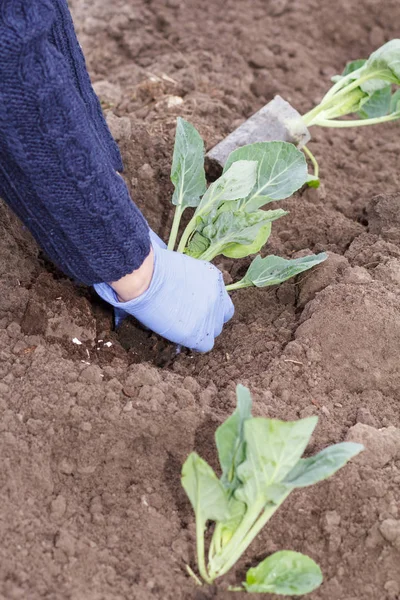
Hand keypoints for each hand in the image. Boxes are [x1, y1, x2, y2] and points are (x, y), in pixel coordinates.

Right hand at [94, 242, 233, 351]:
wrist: (146, 278)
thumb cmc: (155, 268)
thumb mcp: (182, 269)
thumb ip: (191, 282)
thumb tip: (184, 291)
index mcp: (214, 278)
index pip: (220, 297)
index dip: (210, 304)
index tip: (196, 306)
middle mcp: (217, 297)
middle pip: (221, 316)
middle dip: (208, 318)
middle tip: (189, 318)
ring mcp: (210, 315)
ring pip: (214, 331)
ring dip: (201, 331)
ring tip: (182, 328)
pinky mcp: (198, 332)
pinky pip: (204, 345)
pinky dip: (194, 343)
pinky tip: (181, 338)